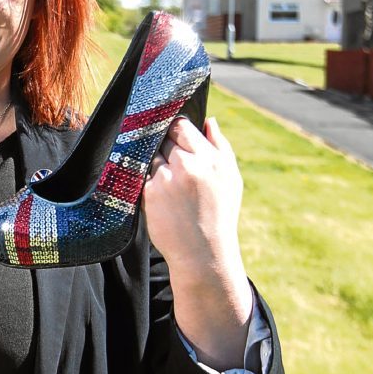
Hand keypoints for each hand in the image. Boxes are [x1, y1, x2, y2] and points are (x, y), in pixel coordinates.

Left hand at [141, 116, 252, 368]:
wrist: (203, 253)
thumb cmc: (219, 213)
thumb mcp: (230, 178)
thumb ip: (219, 145)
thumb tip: (209, 120)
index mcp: (209, 159)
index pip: (182, 126)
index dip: (174, 128)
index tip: (170, 131)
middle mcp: (187, 165)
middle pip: (163, 138)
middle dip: (163, 144)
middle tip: (169, 160)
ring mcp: (166, 178)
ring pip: (150, 156)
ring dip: (154, 163)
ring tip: (168, 182)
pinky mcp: (149, 192)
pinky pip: (142, 175)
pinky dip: (146, 180)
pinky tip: (159, 194)